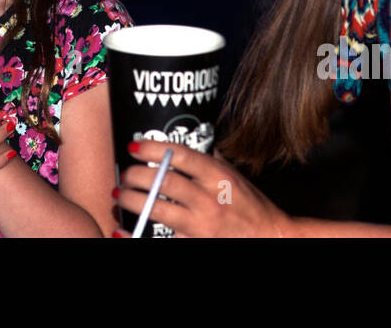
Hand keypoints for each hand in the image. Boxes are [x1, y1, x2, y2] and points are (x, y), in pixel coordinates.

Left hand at [111, 140, 294, 237]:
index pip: (181, 155)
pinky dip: (135, 236)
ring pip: (157, 210)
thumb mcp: (233, 175)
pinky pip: (158, 241)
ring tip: (119, 195)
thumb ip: (209, 161)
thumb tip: (184, 144)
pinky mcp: (195, 245)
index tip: (134, 145)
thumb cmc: (250, 206)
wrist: (270, 237)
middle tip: (124, 172)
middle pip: (163, 182)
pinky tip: (121, 231)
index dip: (153, 148)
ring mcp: (201, 226)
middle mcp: (208, 199)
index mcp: (218, 176)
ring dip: (132, 201)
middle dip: (136, 175)